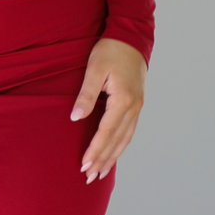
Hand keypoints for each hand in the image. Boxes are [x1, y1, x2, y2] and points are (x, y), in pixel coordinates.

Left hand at [70, 37, 146, 181]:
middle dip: (103, 160)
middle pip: (117, 141)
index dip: (95, 150)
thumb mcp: (95, 69)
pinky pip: (129, 131)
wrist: (131, 37)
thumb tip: (76, 117)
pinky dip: (120, 146)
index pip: (106, 132)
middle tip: (90, 177)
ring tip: (101, 173)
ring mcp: (138, 107)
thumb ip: (86, 94)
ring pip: (125, 139)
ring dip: (113, 157)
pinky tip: (113, 154)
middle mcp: (134, 107)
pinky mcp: (137, 104)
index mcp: (123, 100)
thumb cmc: (111, 50)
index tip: (84, 165)